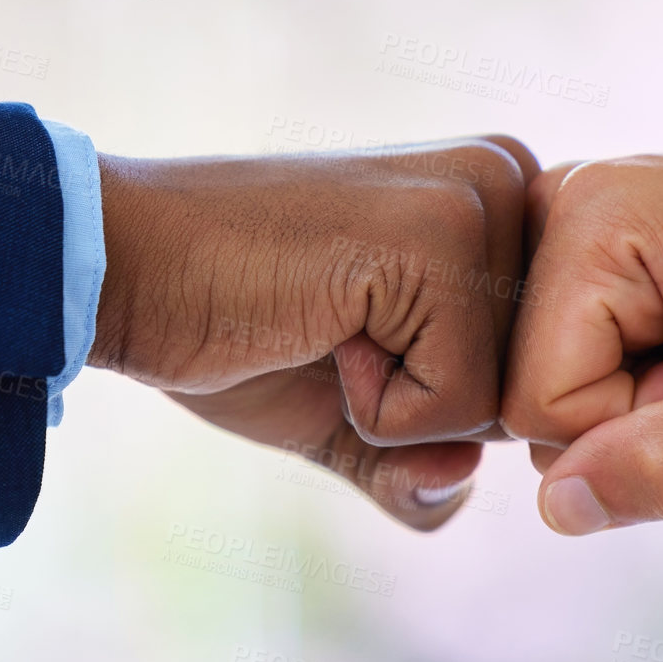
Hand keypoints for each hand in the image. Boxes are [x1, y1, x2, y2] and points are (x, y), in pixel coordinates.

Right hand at [89, 136, 537, 529]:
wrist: (124, 267)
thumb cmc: (234, 324)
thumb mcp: (356, 414)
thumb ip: (428, 466)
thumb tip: (462, 482)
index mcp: (505, 200)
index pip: (538, 373)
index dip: (438, 402)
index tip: (351, 327)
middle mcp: (511, 178)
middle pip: (531, 391)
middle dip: (426, 407)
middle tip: (332, 326)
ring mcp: (481, 200)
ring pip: (502, 404)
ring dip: (398, 409)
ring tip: (327, 322)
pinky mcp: (444, 238)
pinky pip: (457, 407)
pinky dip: (376, 408)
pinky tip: (320, 324)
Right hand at [502, 114, 662, 533]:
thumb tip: (555, 510)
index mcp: (594, 217)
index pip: (538, 407)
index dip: (640, 428)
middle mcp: (572, 197)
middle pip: (542, 388)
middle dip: (646, 406)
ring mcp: (594, 211)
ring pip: (572, 376)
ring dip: (659, 388)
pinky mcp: (621, 233)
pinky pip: (602, 347)